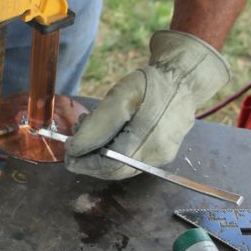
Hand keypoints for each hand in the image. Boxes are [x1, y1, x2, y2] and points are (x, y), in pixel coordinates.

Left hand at [65, 30, 229, 179]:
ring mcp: (162, 157)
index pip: (108, 166)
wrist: (182, 79)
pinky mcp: (162, 153)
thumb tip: (75, 148)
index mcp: (148, 142)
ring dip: (99, 152)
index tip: (67, 153)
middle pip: (114, 170)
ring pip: (122, 166)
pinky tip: (107, 132)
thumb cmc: (151, 85)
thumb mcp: (120, 97)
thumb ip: (98, 125)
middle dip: (89, 157)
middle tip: (75, 137)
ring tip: (89, 128)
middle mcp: (157, 156)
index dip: (84, 163)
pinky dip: (113, 150)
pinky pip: (131, 159)